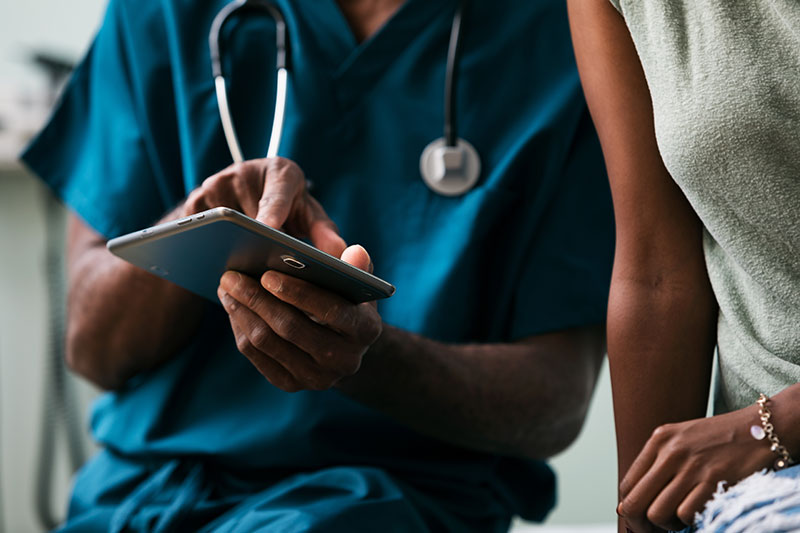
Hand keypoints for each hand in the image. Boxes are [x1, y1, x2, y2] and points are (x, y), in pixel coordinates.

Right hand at [184, 157, 345, 256]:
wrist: (247, 192)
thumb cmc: (288, 206)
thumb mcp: (309, 216)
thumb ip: (325, 234)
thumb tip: (341, 255)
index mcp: (282, 173)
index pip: (277, 194)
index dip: (272, 213)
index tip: (268, 230)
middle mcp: (246, 173)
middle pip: (245, 216)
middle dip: (249, 243)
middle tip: (255, 271)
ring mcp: (216, 184)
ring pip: (219, 226)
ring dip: (227, 249)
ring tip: (238, 274)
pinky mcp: (195, 200)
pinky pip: (199, 231)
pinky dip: (208, 250)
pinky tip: (218, 268)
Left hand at [216, 245, 382, 391]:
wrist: (346, 347)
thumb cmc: (348, 302)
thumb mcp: (358, 283)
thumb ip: (356, 267)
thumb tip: (355, 252)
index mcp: (366, 330)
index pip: (330, 310)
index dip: (297, 292)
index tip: (267, 274)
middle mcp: (345, 360)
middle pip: (290, 328)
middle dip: (257, 299)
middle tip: (231, 276)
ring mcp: (317, 377)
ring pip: (268, 342)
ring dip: (242, 312)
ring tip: (227, 288)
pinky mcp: (292, 384)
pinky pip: (256, 356)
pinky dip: (240, 328)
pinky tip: (232, 307)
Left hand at [618, 407, 774, 531]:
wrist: (759, 429)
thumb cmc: (718, 439)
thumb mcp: (680, 439)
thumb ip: (656, 465)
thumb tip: (626, 504)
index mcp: (659, 440)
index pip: (627, 485)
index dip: (629, 508)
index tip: (639, 517)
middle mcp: (670, 452)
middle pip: (635, 502)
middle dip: (639, 523)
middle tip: (652, 528)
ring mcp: (691, 467)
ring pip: (657, 513)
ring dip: (667, 524)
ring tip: (679, 517)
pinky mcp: (713, 481)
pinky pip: (686, 514)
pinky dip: (689, 520)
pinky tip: (698, 511)